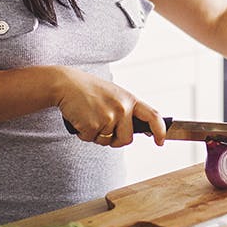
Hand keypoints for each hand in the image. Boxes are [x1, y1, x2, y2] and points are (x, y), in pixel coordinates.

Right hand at [50, 66, 166, 147]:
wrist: (67, 84)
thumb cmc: (90, 90)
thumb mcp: (115, 95)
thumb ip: (127, 110)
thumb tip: (142, 130)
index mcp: (130, 100)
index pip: (153, 116)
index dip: (160, 130)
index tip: (160, 141)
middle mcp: (122, 108)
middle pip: (127, 139)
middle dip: (115, 140)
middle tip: (103, 126)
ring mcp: (108, 116)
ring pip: (107, 141)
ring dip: (97, 135)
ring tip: (90, 116)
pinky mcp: (93, 125)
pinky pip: (91, 140)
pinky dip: (84, 134)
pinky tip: (81, 119)